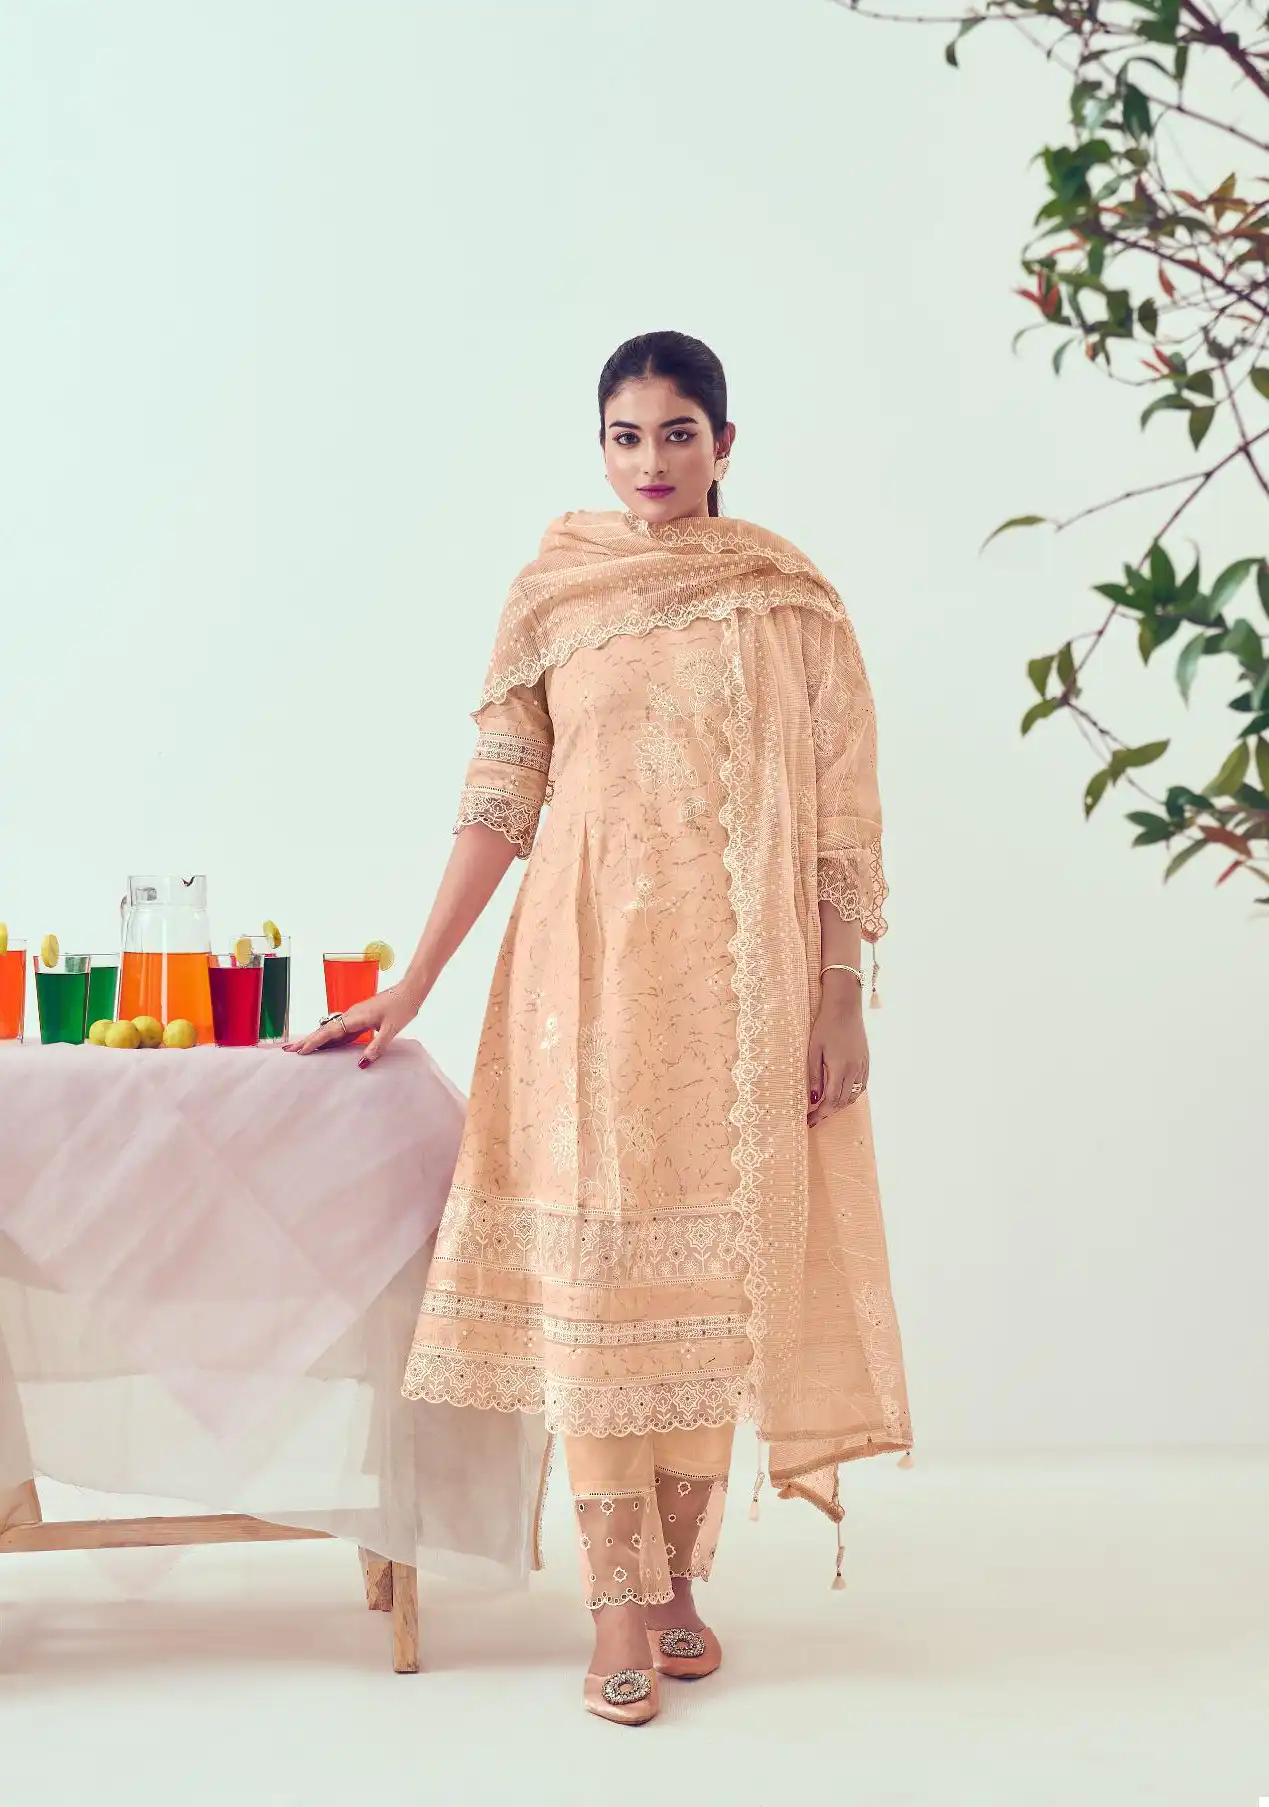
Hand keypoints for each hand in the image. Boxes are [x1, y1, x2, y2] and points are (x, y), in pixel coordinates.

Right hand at [283, 984, 420, 1068]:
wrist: (410, 990)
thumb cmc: (402, 1007)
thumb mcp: (392, 1029)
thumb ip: (377, 1046)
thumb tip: (362, 1064)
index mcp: (356, 1017)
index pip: (331, 1032)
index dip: (315, 1042)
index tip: (300, 1050)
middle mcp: (352, 1015)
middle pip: (325, 1030)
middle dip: (307, 1040)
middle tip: (289, 1050)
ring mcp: (355, 1016)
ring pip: (332, 1030)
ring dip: (317, 1039)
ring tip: (301, 1049)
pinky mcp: (361, 1018)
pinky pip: (342, 1031)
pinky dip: (331, 1039)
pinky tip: (327, 1047)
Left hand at [807, 979, 868, 1127]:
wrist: (845, 1007)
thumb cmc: (825, 1026)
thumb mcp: (813, 1050)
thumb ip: (814, 1076)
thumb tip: (813, 1099)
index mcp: (840, 1068)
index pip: (831, 1101)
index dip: (820, 1114)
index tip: (809, 1121)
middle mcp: (855, 1070)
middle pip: (843, 1102)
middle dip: (828, 1113)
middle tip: (814, 1118)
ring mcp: (863, 1066)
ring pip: (853, 1096)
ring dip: (839, 1106)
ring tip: (825, 1109)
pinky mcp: (866, 1061)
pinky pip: (861, 1087)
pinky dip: (850, 1096)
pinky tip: (840, 1096)